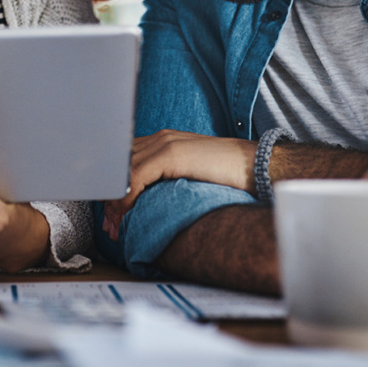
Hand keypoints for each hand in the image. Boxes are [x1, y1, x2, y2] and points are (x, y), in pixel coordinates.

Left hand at [103, 129, 255, 240]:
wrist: (257, 166)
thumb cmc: (228, 176)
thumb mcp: (190, 176)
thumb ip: (169, 180)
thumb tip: (148, 204)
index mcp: (164, 141)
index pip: (125, 160)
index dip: (115, 187)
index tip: (114, 216)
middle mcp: (160, 138)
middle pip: (119, 166)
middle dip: (110, 197)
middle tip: (111, 228)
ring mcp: (164, 143)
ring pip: (123, 171)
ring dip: (115, 202)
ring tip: (117, 228)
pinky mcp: (170, 154)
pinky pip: (135, 177)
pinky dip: (126, 197)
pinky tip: (127, 215)